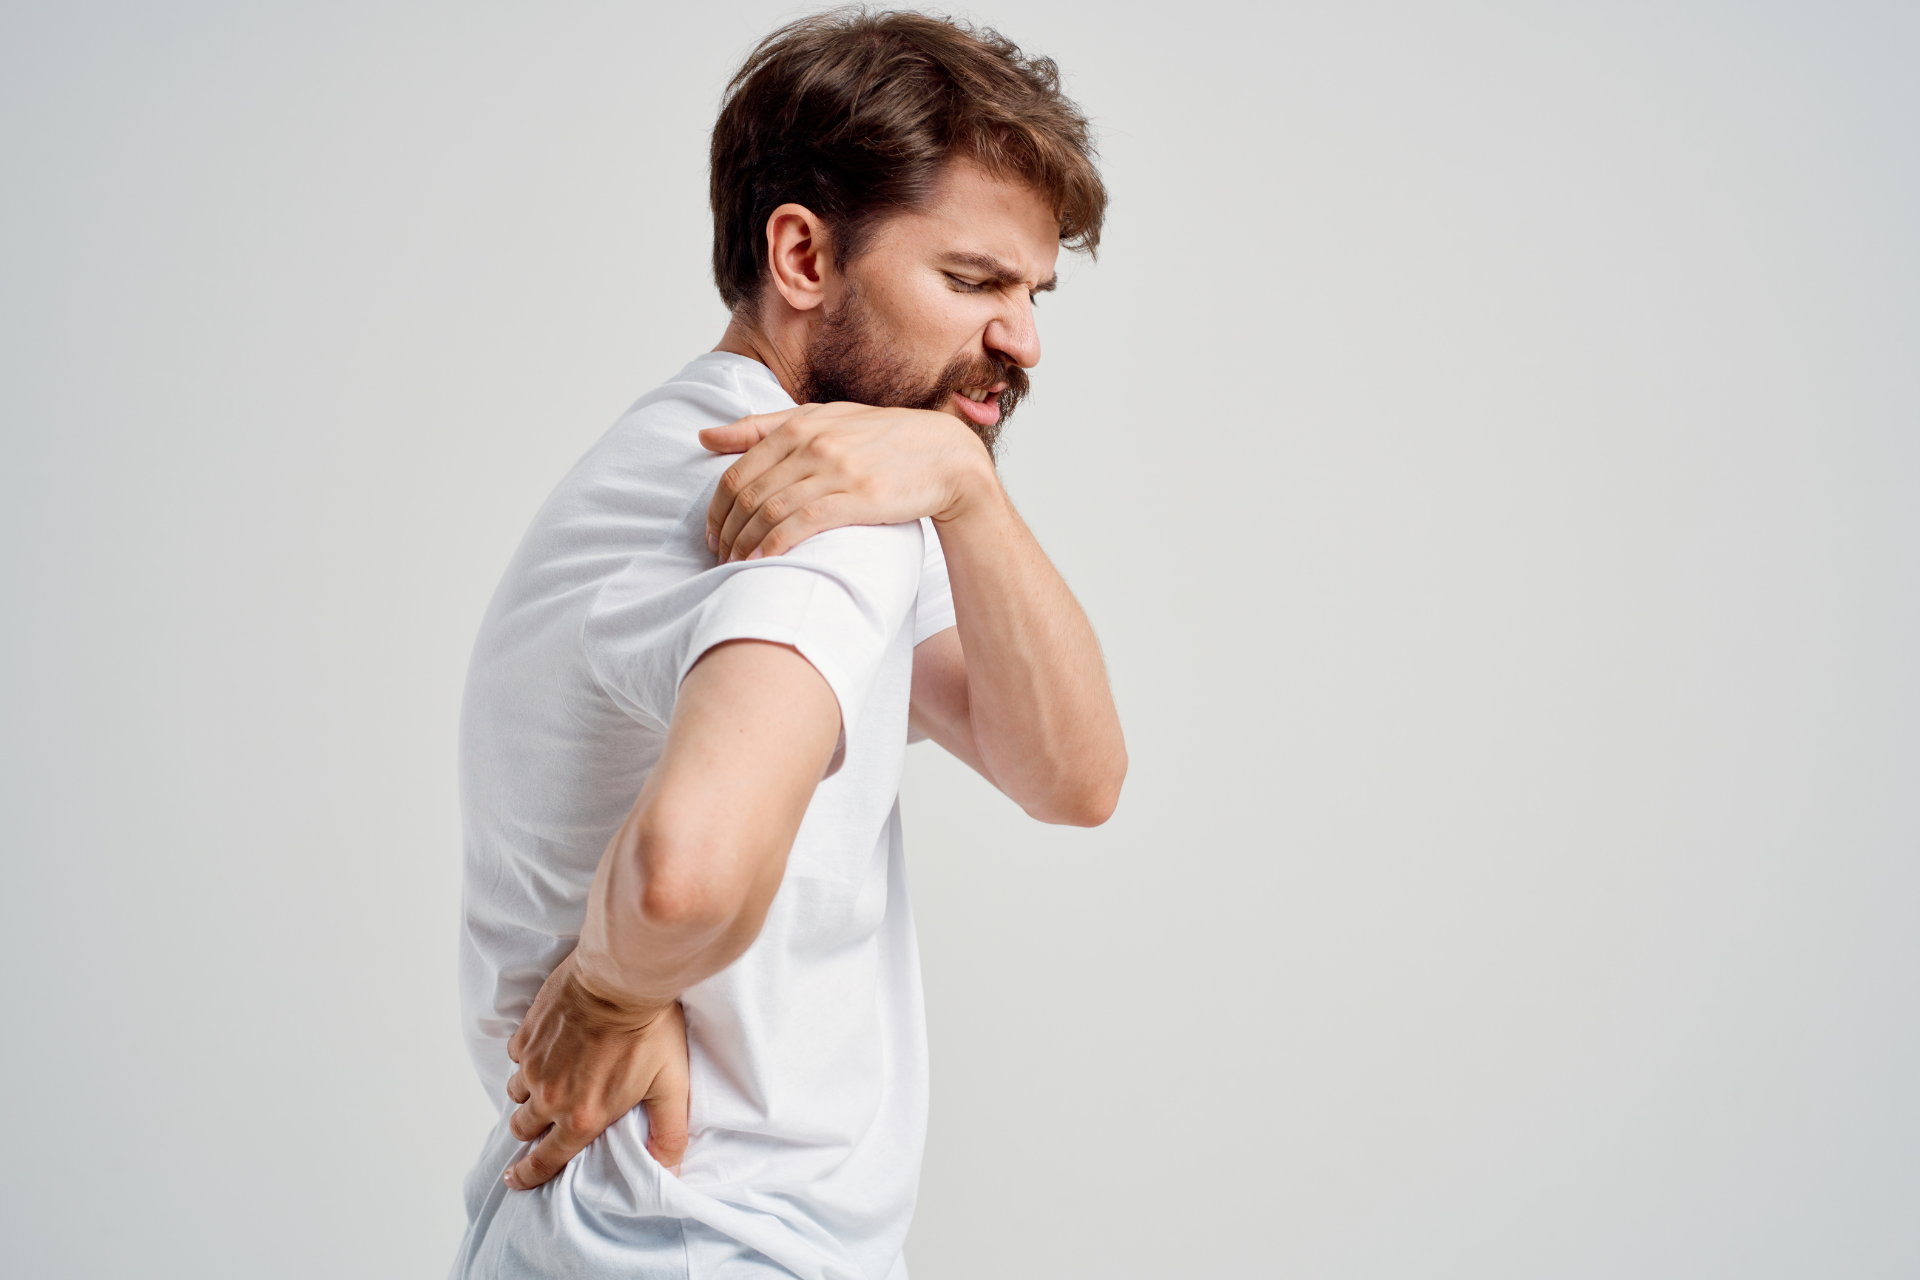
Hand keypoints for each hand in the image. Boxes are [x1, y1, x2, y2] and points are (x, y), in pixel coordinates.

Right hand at [502, 952, 688, 1188]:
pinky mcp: (527, 1035)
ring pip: (516, 1092)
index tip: (516, 1178)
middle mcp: (550, 1096)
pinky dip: (529, 1059)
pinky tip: (550, 1049)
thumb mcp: (671, 1087)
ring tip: (549, 1084)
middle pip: (523, 1127)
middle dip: (532, 1130)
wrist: (623, 978)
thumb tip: (670, 1169)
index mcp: (581, 1117)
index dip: (528, 1174)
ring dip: (528, 1094)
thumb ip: (669, 1134)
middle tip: (544, 1122)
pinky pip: (517, 1057)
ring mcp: (533, 1064)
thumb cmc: (650, 1030)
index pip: (545, 1160)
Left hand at [700, 402, 994, 562]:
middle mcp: (813, 444)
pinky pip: (801, 524)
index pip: (737, 471)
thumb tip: (704, 437)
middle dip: (726, 532)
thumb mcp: (823, 420)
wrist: (944, 456)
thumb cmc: (881, 439)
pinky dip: (774, 545)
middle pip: (748, 495)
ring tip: (736, 566)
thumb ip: (762, 427)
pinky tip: (763, 562)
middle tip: (720, 556)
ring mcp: (835, 470)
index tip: (713, 534)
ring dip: (745, 544)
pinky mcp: (857, 497)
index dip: (717, 509)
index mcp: (799, 425)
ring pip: (769, 511)